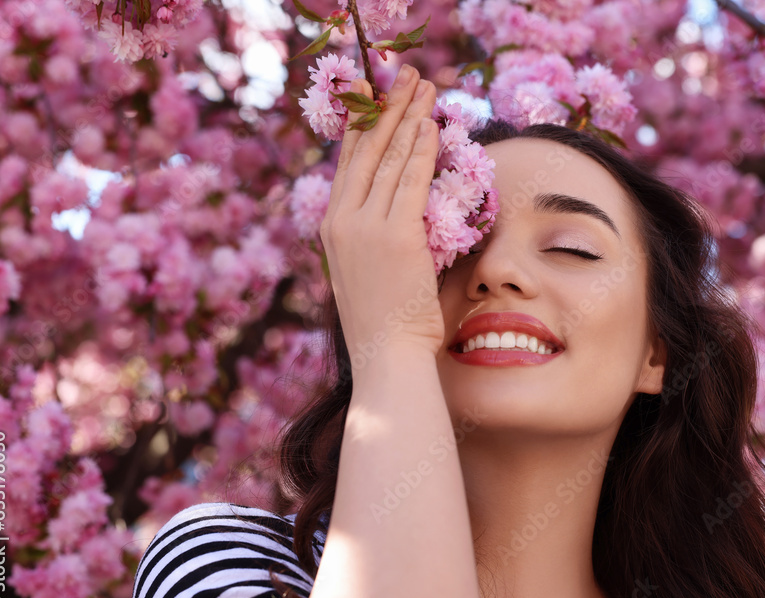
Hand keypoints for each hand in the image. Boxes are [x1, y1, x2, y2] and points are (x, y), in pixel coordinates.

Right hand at [320, 65, 444, 359]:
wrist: (386, 356)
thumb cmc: (386, 321)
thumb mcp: (368, 269)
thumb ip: (375, 235)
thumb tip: (401, 209)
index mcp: (332, 226)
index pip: (348, 162)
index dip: (363, 123)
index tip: (375, 92)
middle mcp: (341, 220)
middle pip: (366, 149)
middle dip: (387, 106)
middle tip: (404, 74)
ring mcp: (365, 226)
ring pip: (390, 158)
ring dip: (410, 116)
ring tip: (425, 86)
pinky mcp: (394, 235)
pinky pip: (411, 180)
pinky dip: (423, 149)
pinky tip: (432, 124)